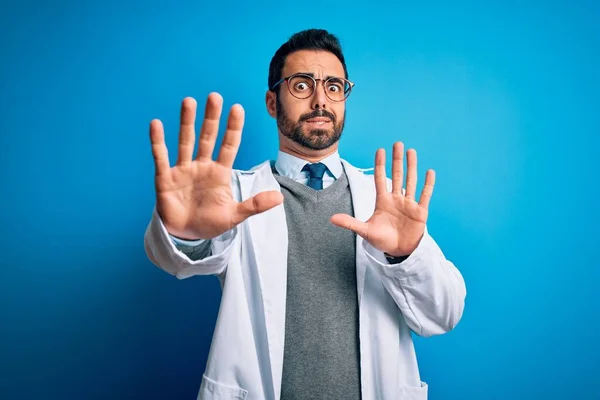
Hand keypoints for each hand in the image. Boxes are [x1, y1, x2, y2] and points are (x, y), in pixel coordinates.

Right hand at [150, 93, 283, 239]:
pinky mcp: (165, 178)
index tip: (238, 108)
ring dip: (187, 122)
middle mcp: (202, 166)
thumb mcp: (235, 215)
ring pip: (185, 141)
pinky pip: (161, 157)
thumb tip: (280, 198)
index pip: (228, 145)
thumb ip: (255, 205)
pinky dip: (158, 142)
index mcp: (219, 173)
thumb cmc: (210, 222)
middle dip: (212, 118)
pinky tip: (156, 124)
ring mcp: (183, 170)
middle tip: (215, 96)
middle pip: (208, 137)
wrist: (185, 236)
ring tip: (189, 102)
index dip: (233, 128)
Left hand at [330, 142, 434, 256]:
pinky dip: (428, 184)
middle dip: (396, 160)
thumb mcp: (365, 231)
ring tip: (411, 151)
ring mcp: (408, 204)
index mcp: (383, 201)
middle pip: (396, 175)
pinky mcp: (420, 212)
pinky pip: (425, 196)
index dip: (380, 165)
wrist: (398, 251)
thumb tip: (331, 219)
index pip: (380, 179)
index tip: (380, 150)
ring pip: (410, 181)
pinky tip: (429, 172)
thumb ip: (350, 223)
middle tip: (397, 143)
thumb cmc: (382, 240)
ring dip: (411, 167)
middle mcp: (396, 199)